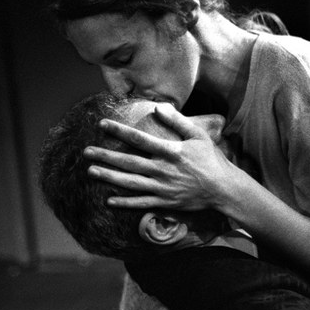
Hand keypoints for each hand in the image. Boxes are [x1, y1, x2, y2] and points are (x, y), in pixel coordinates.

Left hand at [84, 103, 240, 209]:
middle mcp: (162, 170)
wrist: (223, 189)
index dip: (119, 130)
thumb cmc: (211, 160)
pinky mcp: (165, 202)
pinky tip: (109, 200)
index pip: (139, 139)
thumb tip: (158, 107)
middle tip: (86, 152)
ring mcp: (162, 188)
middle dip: (105, 156)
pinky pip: (141, 203)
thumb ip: (178, 121)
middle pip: (128, 162)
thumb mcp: (198, 135)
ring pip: (130, 183)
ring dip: (109, 178)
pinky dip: (125, 202)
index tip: (102, 124)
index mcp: (170, 151)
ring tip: (91, 172)